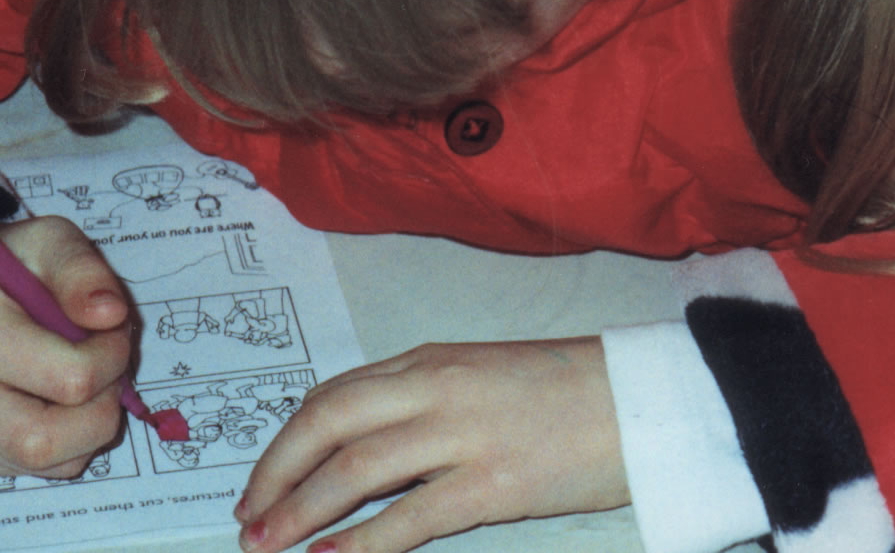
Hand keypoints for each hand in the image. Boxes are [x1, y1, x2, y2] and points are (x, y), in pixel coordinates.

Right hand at [0, 216, 133, 478]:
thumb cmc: (3, 269)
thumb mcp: (47, 240)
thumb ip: (82, 270)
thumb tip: (110, 315)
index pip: (71, 379)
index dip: (112, 354)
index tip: (109, 328)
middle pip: (47, 442)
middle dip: (101, 407)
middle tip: (104, 368)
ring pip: (51, 464)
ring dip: (90, 428)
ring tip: (84, 381)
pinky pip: (41, 471)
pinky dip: (70, 442)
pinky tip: (57, 399)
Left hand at [235, 339, 628, 552]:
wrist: (647, 400)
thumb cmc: (571, 391)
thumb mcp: (485, 376)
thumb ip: (425, 401)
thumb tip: (364, 447)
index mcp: (432, 360)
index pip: (335, 395)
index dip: (287, 440)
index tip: (261, 478)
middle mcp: (437, 387)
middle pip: (327, 423)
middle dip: (275, 473)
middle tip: (247, 518)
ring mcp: (464, 433)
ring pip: (354, 468)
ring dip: (300, 509)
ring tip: (266, 545)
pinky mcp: (494, 483)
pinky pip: (409, 516)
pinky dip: (359, 542)